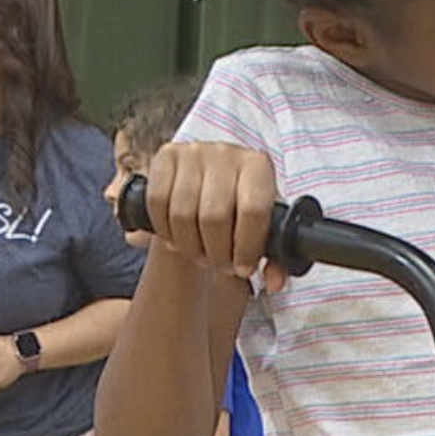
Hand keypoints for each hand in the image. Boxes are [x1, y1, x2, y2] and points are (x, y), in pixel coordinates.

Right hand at [145, 142, 288, 293]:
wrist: (210, 179)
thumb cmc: (242, 205)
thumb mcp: (264, 225)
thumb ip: (275, 257)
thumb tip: (276, 283)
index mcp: (259, 165)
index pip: (253, 211)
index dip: (246, 247)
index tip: (243, 268)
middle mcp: (227, 152)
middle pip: (215, 217)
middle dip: (216, 253)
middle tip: (220, 265)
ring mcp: (194, 152)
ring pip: (183, 213)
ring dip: (190, 246)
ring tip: (200, 255)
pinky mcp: (166, 156)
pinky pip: (157, 202)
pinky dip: (164, 230)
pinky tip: (177, 240)